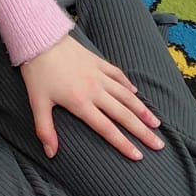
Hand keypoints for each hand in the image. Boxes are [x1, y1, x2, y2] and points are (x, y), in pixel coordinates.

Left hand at [19, 37, 164, 161]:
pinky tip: (136, 93)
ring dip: (142, 110)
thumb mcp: (37, 103)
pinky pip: (118, 75)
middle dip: (142, 131)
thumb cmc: (37, 73)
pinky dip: (128, 85)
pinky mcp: (98, 62)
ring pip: (126, 95)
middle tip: (158, 145)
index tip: (139, 156)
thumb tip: (50, 153)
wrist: (40, 39)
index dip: (124, 144)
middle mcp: (95, 90)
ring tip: (156, 123)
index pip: (107, 129)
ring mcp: (99, 75)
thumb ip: (45, 130)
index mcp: (81, 103)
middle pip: (124, 115)